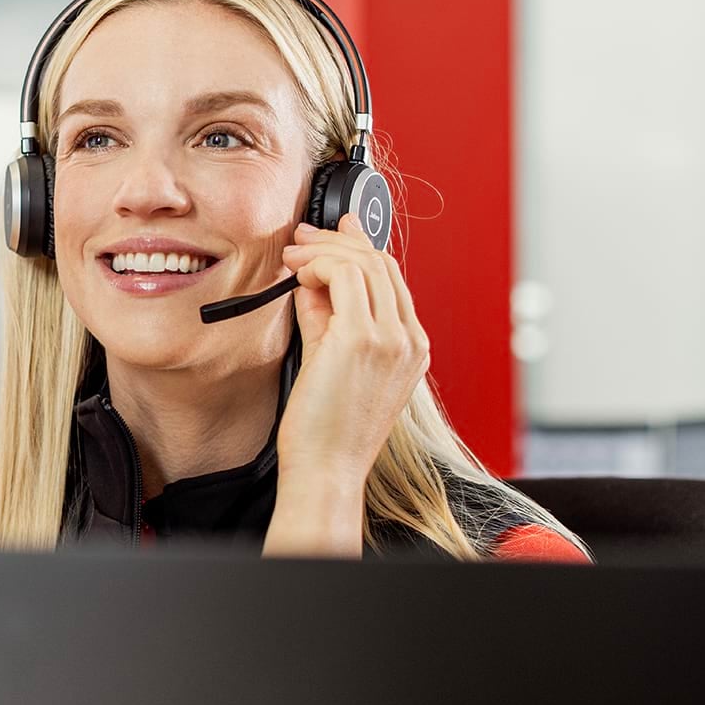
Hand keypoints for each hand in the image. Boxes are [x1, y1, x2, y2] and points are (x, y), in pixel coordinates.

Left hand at [275, 211, 430, 488]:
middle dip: (337, 242)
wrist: (326, 469)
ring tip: (292, 258)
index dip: (359, 248)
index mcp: (412, 348)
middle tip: (301, 239)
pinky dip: (318, 266)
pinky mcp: (363, 339)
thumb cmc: (327, 429)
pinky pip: (344, 277)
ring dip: (322, 252)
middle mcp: (410, 341)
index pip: (393, 280)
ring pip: (364, 264)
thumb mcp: (330, 359)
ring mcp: (392, 339)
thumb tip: (312, 278)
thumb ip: (326, 315)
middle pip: (382, 264)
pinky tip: (297, 276)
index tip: (329, 235)